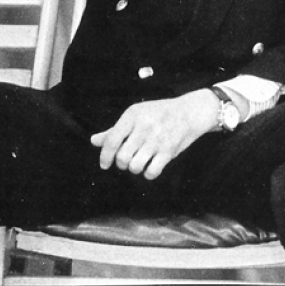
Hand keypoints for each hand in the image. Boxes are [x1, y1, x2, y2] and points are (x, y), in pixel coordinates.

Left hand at [90, 88, 219, 179]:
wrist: (191, 111)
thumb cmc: (160, 114)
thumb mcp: (136, 115)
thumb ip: (115, 130)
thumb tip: (94, 141)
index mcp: (133, 115)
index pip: (111, 141)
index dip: (105, 156)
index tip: (105, 165)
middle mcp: (144, 126)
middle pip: (122, 157)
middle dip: (122, 163)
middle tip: (127, 161)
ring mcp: (158, 139)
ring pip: (135, 166)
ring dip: (135, 169)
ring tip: (139, 163)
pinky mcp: (169, 151)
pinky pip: (151, 172)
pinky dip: (149, 174)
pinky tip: (151, 167)